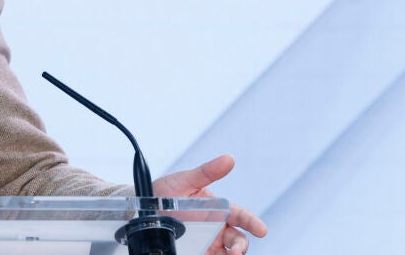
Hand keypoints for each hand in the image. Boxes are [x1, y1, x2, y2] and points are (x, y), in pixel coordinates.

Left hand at [153, 155, 267, 254]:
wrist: (142, 207)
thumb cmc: (166, 191)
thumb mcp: (185, 180)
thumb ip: (207, 172)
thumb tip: (228, 159)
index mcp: (218, 210)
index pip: (241, 217)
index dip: (253, 223)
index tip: (261, 230)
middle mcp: (215, 229)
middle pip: (237, 241)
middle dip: (240, 247)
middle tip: (236, 252)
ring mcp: (206, 243)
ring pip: (226, 254)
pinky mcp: (195, 252)